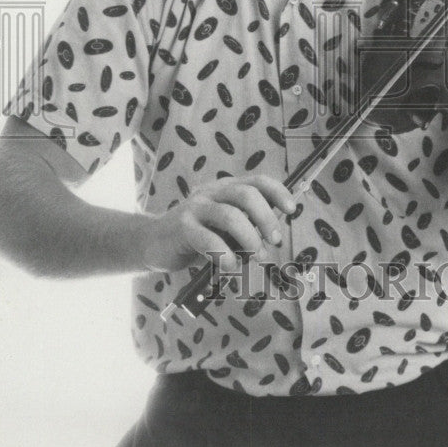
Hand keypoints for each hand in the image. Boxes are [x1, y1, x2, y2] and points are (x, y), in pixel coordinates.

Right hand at [142, 175, 295, 272]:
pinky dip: (224, 254)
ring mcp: (196, 208)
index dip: (278, 192)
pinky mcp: (182, 227)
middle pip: (247, 195)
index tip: (293, 209)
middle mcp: (212, 193)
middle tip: (275, 240)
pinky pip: (208, 239)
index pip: (258, 181)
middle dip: (267, 218)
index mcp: (226, 189)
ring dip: (250, 238)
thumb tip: (274, 235)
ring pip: (231, 216)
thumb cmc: (197, 237)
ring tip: (257, 256)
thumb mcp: (224, 228)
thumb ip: (245, 227)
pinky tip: (230, 265)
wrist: (154, 243)